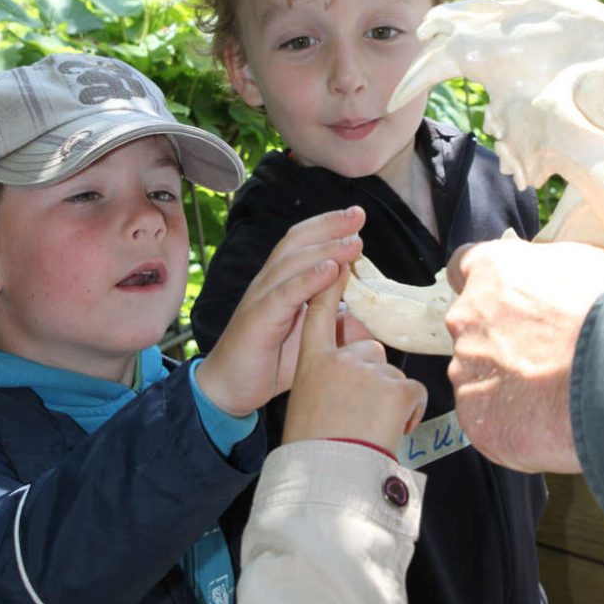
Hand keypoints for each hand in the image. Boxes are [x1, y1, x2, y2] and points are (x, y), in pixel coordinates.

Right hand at [196, 207, 365, 415]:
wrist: (231, 387)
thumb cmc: (271, 360)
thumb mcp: (313, 337)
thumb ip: (337, 322)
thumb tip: (373, 318)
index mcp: (282, 281)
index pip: (304, 242)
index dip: (328, 226)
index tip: (358, 216)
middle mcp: (270, 282)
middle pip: (297, 242)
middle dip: (329, 226)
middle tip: (358, 215)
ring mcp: (261, 298)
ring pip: (292, 263)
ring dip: (325, 250)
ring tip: (353, 243)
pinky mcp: (257, 319)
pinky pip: (282, 295)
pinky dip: (307, 280)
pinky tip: (329, 271)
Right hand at [283, 264, 427, 454]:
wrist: (325, 480)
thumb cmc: (313, 450)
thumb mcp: (307, 403)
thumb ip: (328, 380)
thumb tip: (350, 379)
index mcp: (312, 362)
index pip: (320, 314)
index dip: (331, 287)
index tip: (338, 263)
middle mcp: (339, 359)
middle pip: (369, 349)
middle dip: (374, 376)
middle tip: (362, 414)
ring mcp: (367, 370)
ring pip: (392, 374)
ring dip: (390, 398)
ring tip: (373, 429)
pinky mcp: (394, 387)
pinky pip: (413, 391)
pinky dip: (410, 411)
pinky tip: (391, 432)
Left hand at [444, 239, 603, 472]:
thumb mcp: (578, 264)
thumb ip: (539, 275)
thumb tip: (537, 288)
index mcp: (490, 272)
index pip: (464, 267)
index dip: (486, 287)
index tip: (500, 298)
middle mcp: (466, 317)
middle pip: (473, 328)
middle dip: (501, 341)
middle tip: (545, 356)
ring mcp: (466, 368)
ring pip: (478, 376)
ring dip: (506, 384)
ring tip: (553, 392)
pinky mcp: (475, 415)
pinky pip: (487, 419)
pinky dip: (510, 424)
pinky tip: (545, 421)